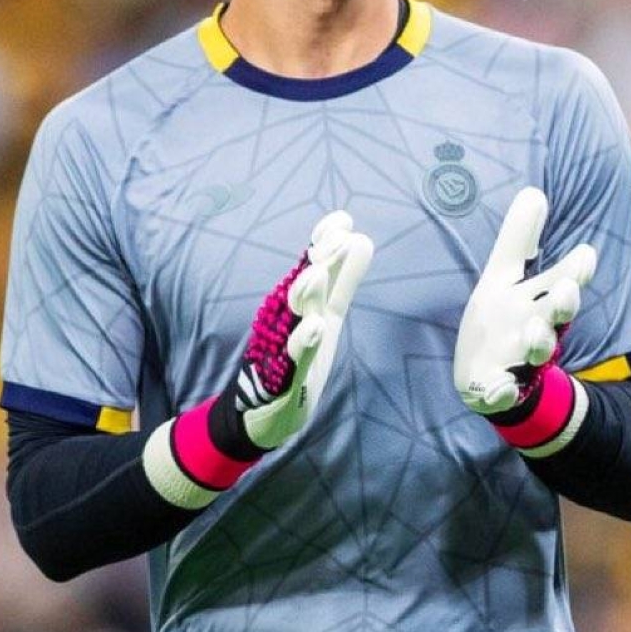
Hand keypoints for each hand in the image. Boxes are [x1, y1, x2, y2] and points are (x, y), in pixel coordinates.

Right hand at [144, 211, 371, 508]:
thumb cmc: (299, 356)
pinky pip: (293, 357)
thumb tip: (362, 238)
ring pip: (295, 317)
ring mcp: (284, 346)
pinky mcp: (282, 377)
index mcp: (304, 302)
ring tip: (317, 274)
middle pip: (305, 283)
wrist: (268, 411)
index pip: (314, 264)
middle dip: (320, 260)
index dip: (326, 243)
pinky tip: (315, 328)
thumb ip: (344, 280)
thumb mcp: (328, 315)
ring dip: (305, 294)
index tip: (343, 220)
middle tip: (337, 238)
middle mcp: (291, 318)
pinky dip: (303, 342)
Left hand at [454, 187, 595, 416]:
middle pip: (555, 317)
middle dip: (564, 304)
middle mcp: (535, 332)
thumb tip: (534, 192)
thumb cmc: (503, 321)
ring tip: (533, 331)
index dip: (574, 271)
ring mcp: (518, 362)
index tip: (586, 253)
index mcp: (538, 303)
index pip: (561, 283)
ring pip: (535, 354)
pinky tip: (500, 389)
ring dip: (537, 342)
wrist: (487, 379)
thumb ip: (518, 239)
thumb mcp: (503, 277)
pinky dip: (502, 392)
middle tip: (568, 289)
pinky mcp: (497, 389)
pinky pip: (502, 393)